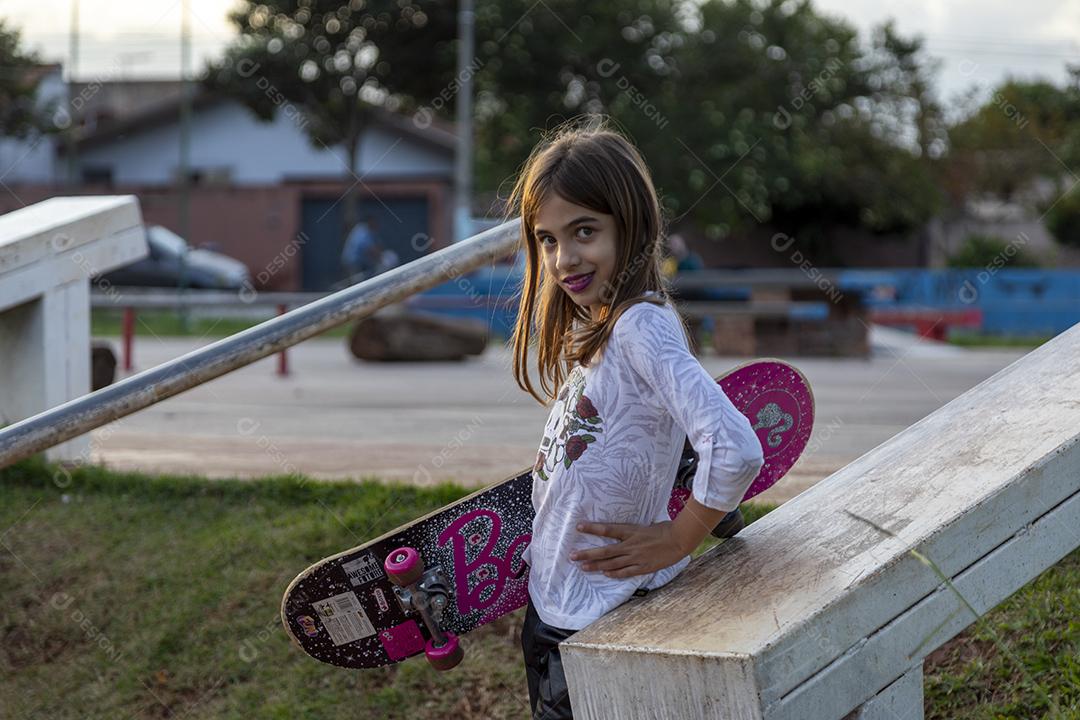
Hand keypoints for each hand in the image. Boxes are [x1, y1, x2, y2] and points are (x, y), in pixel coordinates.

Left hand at [569, 520, 690, 578]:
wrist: (679, 540)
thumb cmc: (663, 529)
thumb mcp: (644, 526)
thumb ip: (631, 531)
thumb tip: (620, 532)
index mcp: (630, 531)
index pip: (607, 529)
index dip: (592, 528)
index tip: (578, 526)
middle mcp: (630, 545)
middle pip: (605, 551)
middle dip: (587, 554)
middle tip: (572, 556)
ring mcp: (636, 558)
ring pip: (611, 564)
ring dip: (596, 566)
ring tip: (583, 567)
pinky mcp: (643, 567)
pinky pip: (625, 572)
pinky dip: (614, 574)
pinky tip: (605, 574)